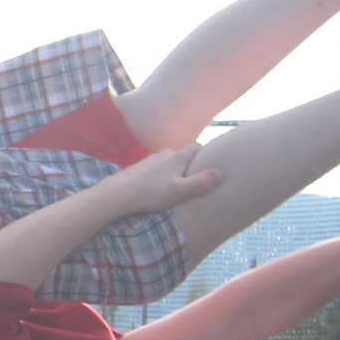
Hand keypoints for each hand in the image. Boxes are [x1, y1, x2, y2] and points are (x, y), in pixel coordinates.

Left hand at [108, 145, 223, 214]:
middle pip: (181, 154)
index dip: (204, 153)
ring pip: (166, 161)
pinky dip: (158, 173)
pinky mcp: (137, 167)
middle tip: (193, 176)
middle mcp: (164, 154)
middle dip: (188, 162)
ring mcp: (149, 159)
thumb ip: (201, 182)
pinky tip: (155, 185)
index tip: (209, 162)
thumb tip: (221, 174)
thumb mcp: (180, 191)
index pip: (197, 147)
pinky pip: (153, 168)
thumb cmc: (151, 193)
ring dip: (172, 168)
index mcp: (178, 157)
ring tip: (173, 182)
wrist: (118, 193)